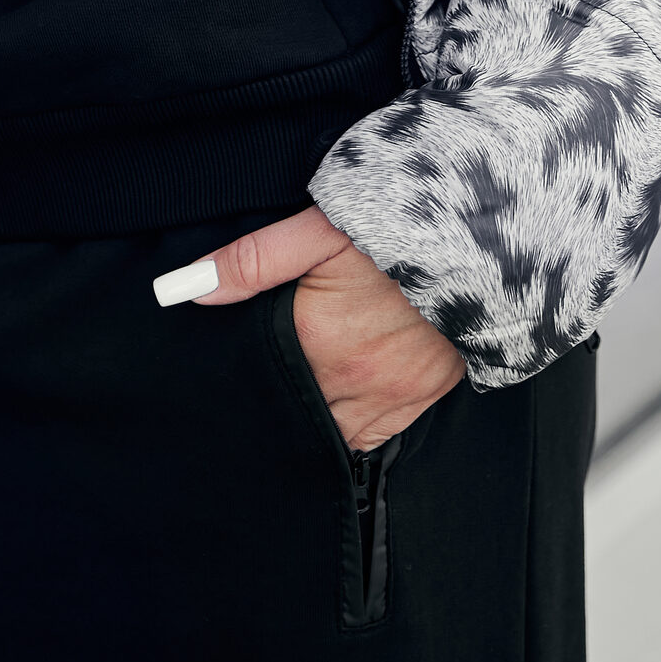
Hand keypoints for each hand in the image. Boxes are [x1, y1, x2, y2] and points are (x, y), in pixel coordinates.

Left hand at [194, 205, 465, 451]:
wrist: (475, 240)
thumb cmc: (391, 228)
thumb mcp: (314, 231)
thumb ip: (250, 262)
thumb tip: (186, 288)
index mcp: (313, 339)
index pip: (261, 379)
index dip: (246, 377)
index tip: (237, 372)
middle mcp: (349, 380)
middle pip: (295, 409)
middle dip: (279, 399)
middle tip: (270, 378)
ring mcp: (389, 396)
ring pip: (332, 430)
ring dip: (316, 413)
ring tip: (305, 385)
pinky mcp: (422, 397)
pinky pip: (373, 433)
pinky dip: (354, 420)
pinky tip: (342, 394)